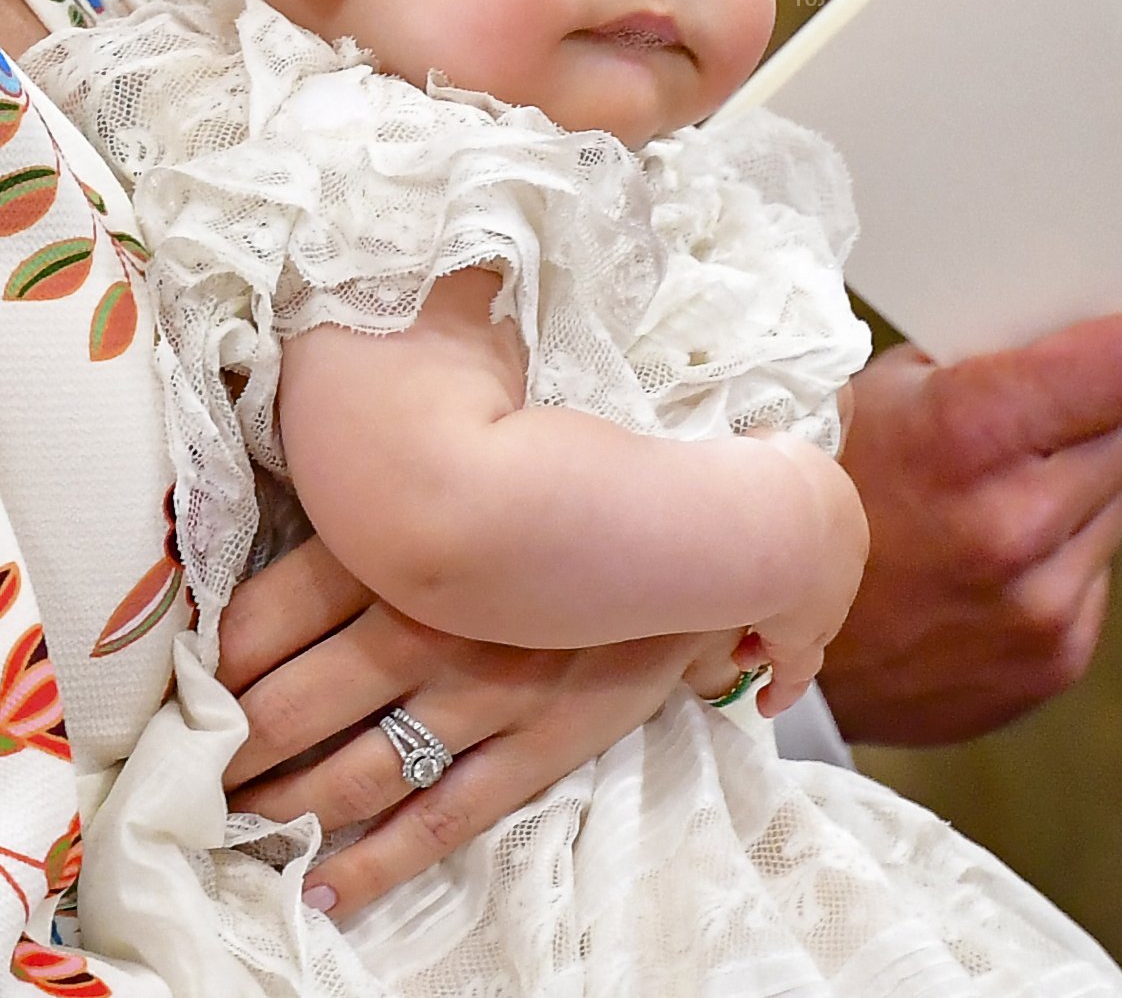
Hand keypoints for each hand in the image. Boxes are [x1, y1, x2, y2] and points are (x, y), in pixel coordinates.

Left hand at [217, 538, 719, 919]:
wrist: (682, 541)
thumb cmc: (553, 505)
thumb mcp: (458, 487)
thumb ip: (371, 525)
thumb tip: (274, 576)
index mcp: (403, 549)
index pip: (265, 618)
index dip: (210, 667)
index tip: (186, 694)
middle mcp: (432, 626)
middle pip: (292, 705)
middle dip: (231, 752)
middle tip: (194, 776)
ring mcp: (485, 697)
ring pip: (353, 773)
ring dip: (283, 808)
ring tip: (239, 828)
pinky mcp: (535, 750)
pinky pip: (438, 822)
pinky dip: (372, 864)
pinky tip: (319, 887)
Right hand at [745, 433, 868, 718]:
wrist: (771, 517)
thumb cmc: (765, 473)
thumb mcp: (773, 444)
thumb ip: (771, 449)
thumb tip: (762, 441)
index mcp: (838, 507)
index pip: (820, 534)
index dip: (787, 547)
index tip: (761, 553)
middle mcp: (842, 558)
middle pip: (815, 582)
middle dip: (781, 595)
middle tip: (749, 605)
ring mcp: (826, 604)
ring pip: (803, 629)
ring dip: (773, 640)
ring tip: (744, 652)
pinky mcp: (803, 642)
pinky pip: (795, 671)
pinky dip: (782, 686)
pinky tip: (767, 703)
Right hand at [820, 313, 1121, 744]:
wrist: (758, 636)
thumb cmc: (812, 493)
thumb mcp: (871, 393)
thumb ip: (976, 363)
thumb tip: (1062, 336)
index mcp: (965, 435)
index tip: (1111, 340)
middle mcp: (1012, 523)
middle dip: (1086, 416)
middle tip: (1021, 424)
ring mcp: (1037, 602)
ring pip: (1114, 505)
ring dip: (1069, 491)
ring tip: (985, 499)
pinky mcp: (1052, 657)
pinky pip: (1092, 575)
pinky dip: (1053, 559)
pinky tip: (982, 560)